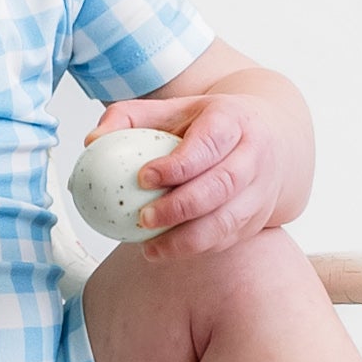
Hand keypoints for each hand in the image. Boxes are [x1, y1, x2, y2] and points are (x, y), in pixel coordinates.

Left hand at [86, 92, 289, 258]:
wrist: (268, 138)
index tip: (143, 177)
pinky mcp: (259, 217)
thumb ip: (128, 118)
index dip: (179, 164)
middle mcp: (255, 155)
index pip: (210, 143)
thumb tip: (93, 140)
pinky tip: (165, 251)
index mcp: (233, 120)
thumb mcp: (171, 110)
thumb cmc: (210, 124)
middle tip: (143, 218)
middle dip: (181, 207)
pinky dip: (196, 249)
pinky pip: (228, 239)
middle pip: (223, 184)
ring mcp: (261, 189)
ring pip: (229, 220)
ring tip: (150, 246)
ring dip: (188, 239)